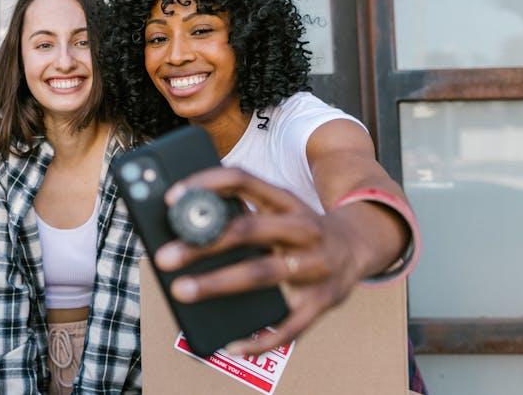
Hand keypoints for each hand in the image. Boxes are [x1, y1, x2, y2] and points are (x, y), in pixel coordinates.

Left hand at [153, 167, 364, 356]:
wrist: (357, 248)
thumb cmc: (297, 230)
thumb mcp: (276, 211)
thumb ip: (238, 212)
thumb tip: (179, 225)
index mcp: (285, 201)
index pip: (243, 180)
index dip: (206, 185)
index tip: (171, 198)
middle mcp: (303, 228)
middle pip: (248, 229)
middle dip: (204, 243)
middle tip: (164, 257)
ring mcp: (316, 265)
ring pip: (263, 273)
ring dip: (219, 283)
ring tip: (183, 291)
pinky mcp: (324, 300)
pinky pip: (290, 325)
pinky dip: (261, 337)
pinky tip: (232, 343)